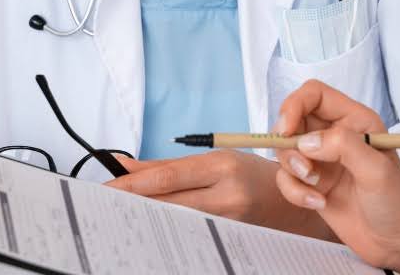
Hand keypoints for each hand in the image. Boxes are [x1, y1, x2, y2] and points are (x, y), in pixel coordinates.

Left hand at [107, 150, 332, 237]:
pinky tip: (149, 228)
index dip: (132, 183)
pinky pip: (190, 233)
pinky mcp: (230, 239)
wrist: (297, 207)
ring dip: (145, 216)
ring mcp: (229, 221)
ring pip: (175, 219)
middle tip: (102, 204)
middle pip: (167, 201)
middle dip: (132, 202)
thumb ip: (170, 165)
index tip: (106, 186)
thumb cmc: (255, 177)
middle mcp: (226, 194)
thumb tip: (126, 166)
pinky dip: (166, 228)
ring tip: (119, 214)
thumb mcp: (218, 160)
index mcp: (222, 166)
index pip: (167, 176)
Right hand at [273, 80, 399, 270]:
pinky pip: (286, 178)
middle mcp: (335, 135)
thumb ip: (343, 146)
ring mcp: (322, 160)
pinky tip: (318, 203)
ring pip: (285, 151)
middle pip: (292, 120)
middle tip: (304, 168)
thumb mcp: (376, 170)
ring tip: (317, 188)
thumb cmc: (398, 203)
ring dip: (293, 170)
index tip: (286, 130)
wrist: (399, 243)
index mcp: (355, 120)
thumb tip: (305, 141)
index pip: (314, 94)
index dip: (294, 105)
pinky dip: (295, 192)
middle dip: (288, 144)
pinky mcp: (312, 183)